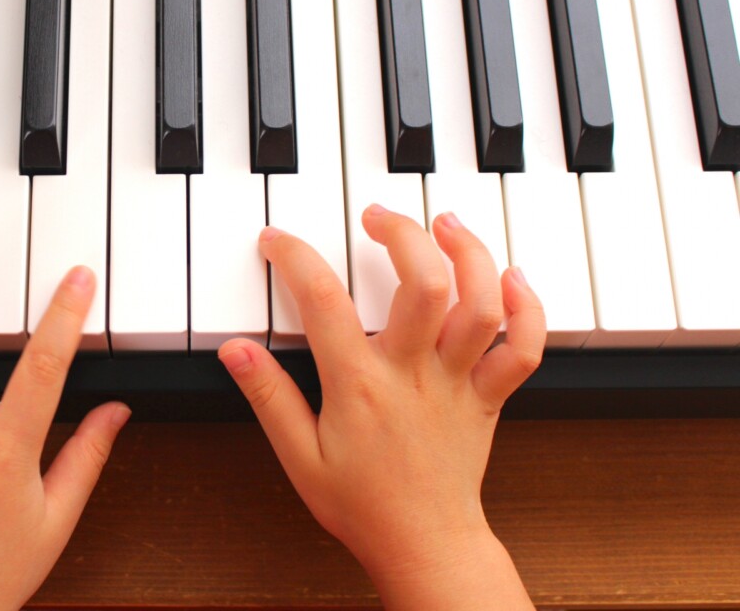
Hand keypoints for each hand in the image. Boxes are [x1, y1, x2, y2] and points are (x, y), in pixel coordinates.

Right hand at [218, 205, 543, 609]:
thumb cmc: (362, 504)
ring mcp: (457, 383)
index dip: (297, 258)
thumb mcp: (298, 455)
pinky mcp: (488, 396)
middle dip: (403, 234)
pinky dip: (527, 308)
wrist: (424, 545)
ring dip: (470, 254)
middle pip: (423, 284)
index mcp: (360, 386)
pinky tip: (512, 277)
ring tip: (447, 223)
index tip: (280, 241)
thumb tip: (234, 350)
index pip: (323, 302)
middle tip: (379, 216)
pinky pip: (523, 348)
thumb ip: (268, 396)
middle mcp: (413, 375)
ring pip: (480, 305)